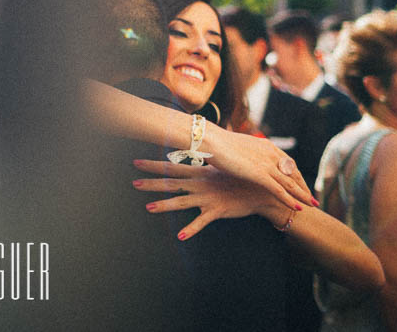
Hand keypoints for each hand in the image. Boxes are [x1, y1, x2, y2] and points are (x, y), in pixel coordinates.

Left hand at [133, 159, 290, 238]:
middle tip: (133, 182)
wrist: (262, 189)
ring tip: (148, 208)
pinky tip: (180, 236)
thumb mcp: (220, 169)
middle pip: (172, 183)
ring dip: (165, 205)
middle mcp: (200, 184)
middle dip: (152, 183)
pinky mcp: (217, 210)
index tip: (136, 162)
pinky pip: (201, 221)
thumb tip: (192, 159)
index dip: (154, 165)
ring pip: (182, 202)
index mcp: (199, 173)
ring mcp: (208, 197)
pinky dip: (191, 229)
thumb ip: (204, 166)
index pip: (172, 166)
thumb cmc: (240, 178)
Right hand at [200, 123, 315, 209]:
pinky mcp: (260, 174)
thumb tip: (245, 159)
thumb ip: (247, 154)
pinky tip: (297, 208)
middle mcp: (271, 154)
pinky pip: (280, 190)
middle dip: (303, 186)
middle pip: (293, 173)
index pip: (288, 163)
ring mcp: (266, 164)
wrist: (210, 140)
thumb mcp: (239, 147)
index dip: (296, 175)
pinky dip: (290, 200)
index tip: (300, 184)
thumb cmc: (218, 144)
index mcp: (266, 146)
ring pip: (290, 183)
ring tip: (312, 205)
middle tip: (311, 198)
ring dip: (302, 195)